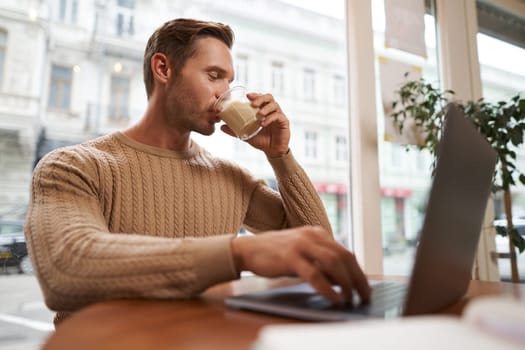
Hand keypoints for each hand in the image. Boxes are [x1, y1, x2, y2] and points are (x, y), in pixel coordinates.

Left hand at [220, 92, 289, 157]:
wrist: (272, 151)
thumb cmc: (261, 140)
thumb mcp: (246, 135)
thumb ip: (234, 130)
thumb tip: (221, 127)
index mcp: (264, 110)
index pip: (261, 98)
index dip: (255, 95)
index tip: (247, 95)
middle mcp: (272, 110)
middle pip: (269, 97)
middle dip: (260, 98)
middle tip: (253, 104)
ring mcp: (279, 115)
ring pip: (275, 105)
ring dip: (266, 108)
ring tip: (258, 114)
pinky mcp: (284, 122)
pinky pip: (278, 116)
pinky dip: (270, 119)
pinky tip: (263, 124)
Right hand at [231, 226, 370, 303]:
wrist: (249, 249)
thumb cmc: (276, 254)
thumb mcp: (303, 254)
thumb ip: (321, 263)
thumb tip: (342, 282)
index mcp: (318, 233)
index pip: (346, 252)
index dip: (358, 271)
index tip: (365, 288)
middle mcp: (312, 236)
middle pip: (344, 256)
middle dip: (358, 278)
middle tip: (364, 296)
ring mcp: (301, 245)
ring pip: (333, 262)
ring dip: (346, 282)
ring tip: (350, 298)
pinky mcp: (290, 256)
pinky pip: (314, 273)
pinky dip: (327, 287)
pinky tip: (334, 297)